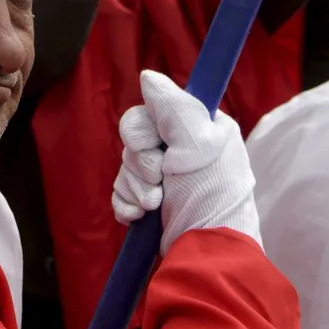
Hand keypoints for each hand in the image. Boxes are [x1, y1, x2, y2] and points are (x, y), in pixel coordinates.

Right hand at [112, 70, 261, 255]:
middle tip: (160, 179)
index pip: (151, 111)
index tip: (155, 143)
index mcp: (198, 130)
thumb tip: (147, 75)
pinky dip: (126, 205)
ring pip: (125, 167)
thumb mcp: (197, 144)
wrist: (202, 253)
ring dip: (135, 187)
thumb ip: (173, 106)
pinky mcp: (149, 204)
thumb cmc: (209, 196)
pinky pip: (120, 192)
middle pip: (133, 139)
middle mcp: (181, 150)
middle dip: (140, 163)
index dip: (144, 129)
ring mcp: (164, 179)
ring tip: (156, 205)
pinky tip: (139, 217)